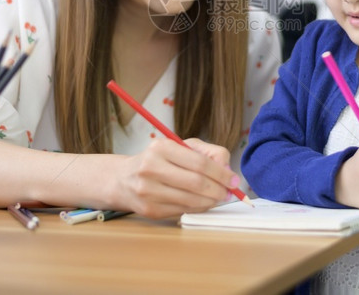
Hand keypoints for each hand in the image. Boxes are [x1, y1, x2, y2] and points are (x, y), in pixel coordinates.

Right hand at [114, 137, 238, 218]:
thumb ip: (207, 153)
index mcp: (161, 148)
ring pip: (191, 200)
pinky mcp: (149, 210)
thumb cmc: (158, 160)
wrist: (123, 179)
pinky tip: (202, 202)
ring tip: (218, 197)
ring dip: (211, 201)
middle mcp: (151, 168)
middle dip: (219, 189)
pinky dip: (198, 208)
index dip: (222, 174)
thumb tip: (228, 170)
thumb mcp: (180, 147)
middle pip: (197, 183)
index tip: (235, 180)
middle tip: (229, 192)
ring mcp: (148, 191)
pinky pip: (183, 211)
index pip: (200, 163)